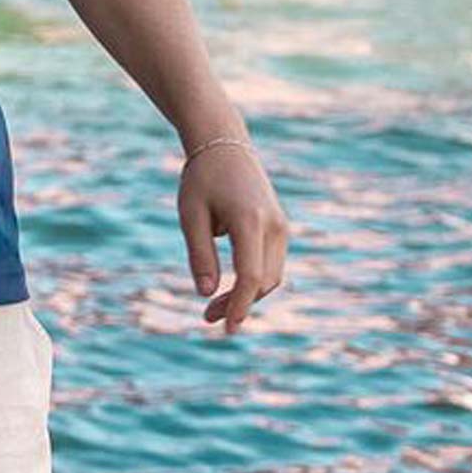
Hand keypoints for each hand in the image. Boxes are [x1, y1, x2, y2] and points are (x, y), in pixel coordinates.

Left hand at [178, 137, 289, 334]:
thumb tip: (206, 294)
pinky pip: (271, 263)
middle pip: (264, 281)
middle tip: (207, 318)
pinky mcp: (280, 226)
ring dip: (247, 296)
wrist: (223, 144)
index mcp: (249, 220)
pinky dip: (253, 281)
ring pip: (271, 276)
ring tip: (213, 309)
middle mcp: (273, 224)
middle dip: (239, 305)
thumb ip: (200, 255)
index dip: (240, 306)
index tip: (227, 329)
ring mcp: (281, 225)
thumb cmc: (201, 178)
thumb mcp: (190, 215)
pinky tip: (229, 288)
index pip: (250, 275)